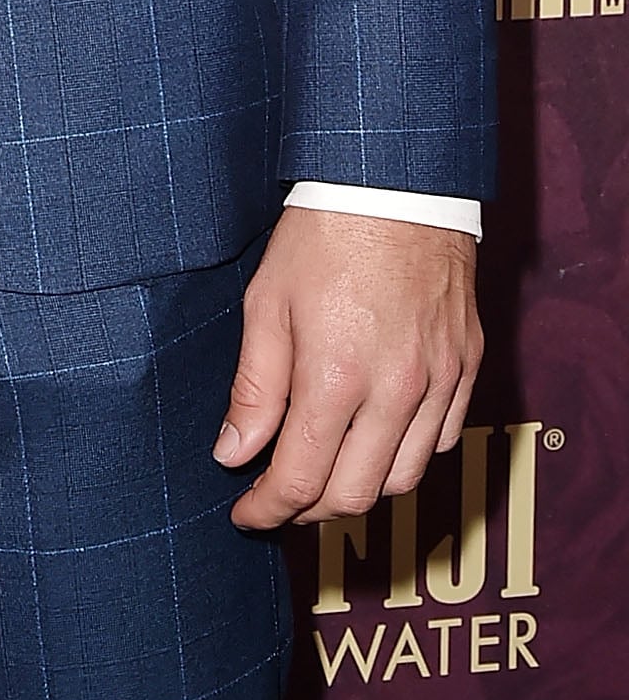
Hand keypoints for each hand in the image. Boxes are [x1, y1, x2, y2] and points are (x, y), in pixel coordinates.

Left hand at [216, 209, 481, 530]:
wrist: (397, 184)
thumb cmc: (323, 236)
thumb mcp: (267, 303)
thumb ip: (254, 388)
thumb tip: (233, 454)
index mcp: (337, 378)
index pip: (300, 480)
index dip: (268, 511)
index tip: (247, 516)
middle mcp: (396, 392)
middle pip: (355, 495)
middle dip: (309, 510)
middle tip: (279, 497)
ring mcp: (439, 383)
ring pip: (403, 479)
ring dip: (359, 490)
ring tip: (324, 473)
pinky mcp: (466, 368)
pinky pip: (442, 441)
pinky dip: (405, 456)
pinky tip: (376, 439)